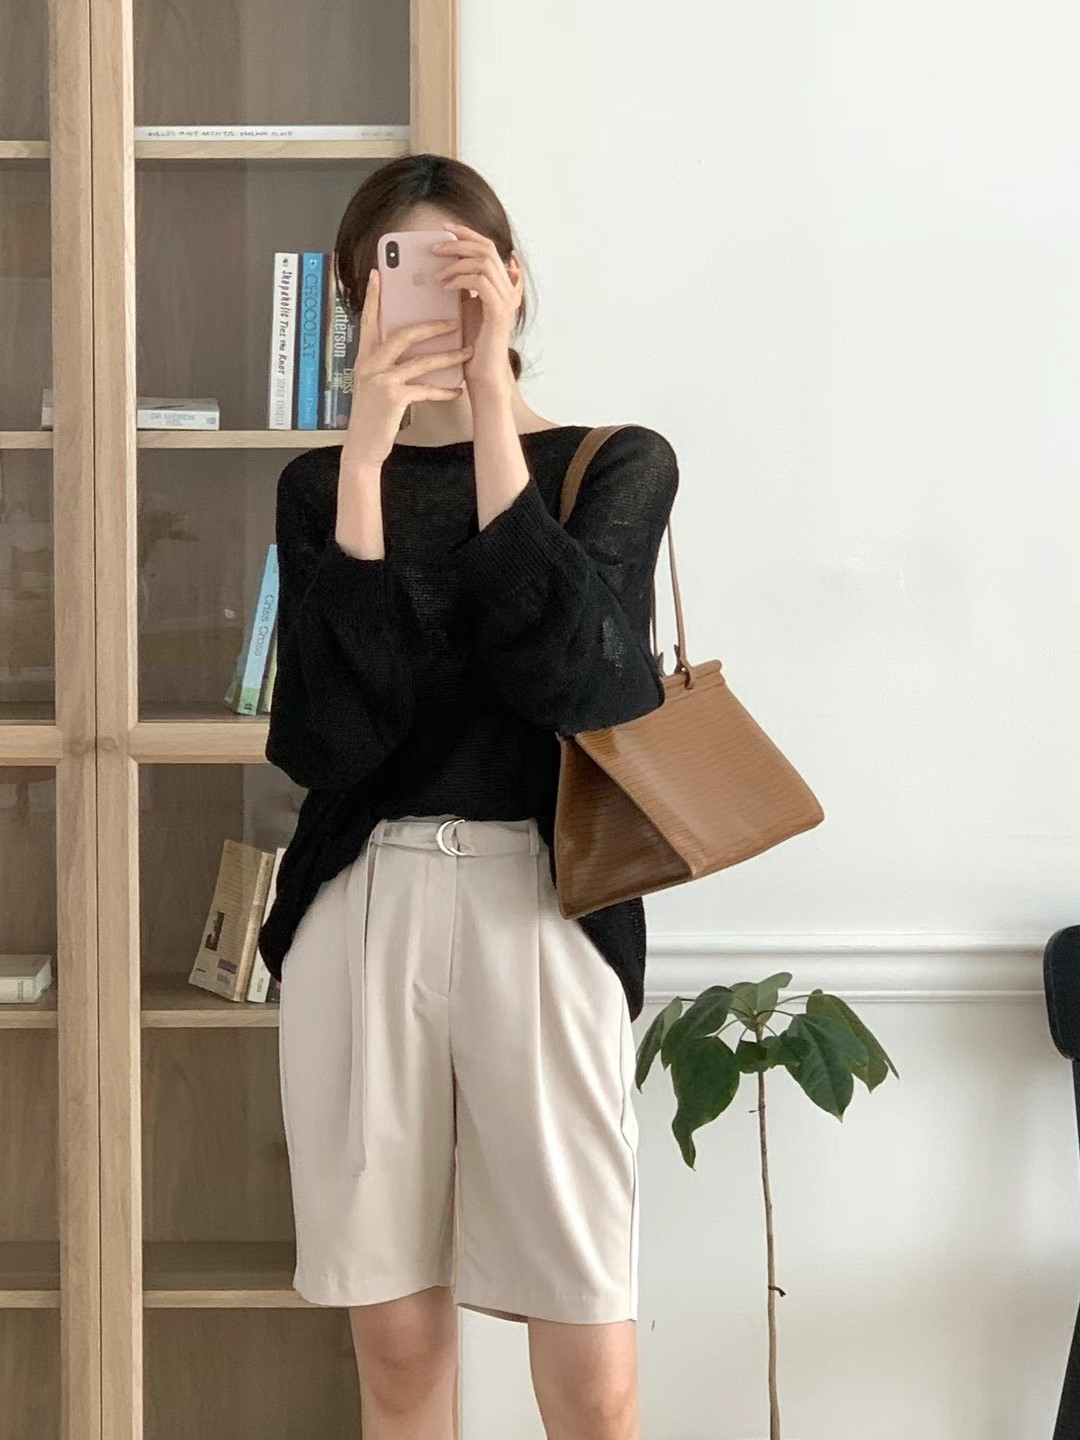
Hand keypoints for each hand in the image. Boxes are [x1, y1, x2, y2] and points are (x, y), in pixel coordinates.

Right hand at [341, 266, 473, 469]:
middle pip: (403, 334)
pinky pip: (424, 389)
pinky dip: (443, 390)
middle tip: (454, 320)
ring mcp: (380, 380)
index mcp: (364, 357)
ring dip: (447, 357)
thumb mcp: (373, 384)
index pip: (369, 320)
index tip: (379, 274)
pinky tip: (457, 390)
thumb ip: (385, 364)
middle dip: (431, 326)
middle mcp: (369, 364)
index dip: (374, 297)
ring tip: (467, 352)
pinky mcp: (393, 398)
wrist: (362, 448)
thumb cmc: (372, 416)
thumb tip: (407, 348)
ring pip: (420, 361)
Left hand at [431, 224, 522, 391]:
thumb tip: (441, 268)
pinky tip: (445, 286)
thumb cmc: (471, 347)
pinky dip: (460, 279)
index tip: (446, 228)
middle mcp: (508, 289)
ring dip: (457, 262)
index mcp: (500, 285)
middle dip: (459, 243)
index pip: (487, 248)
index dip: (467, 234)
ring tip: (438, 273)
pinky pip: (480, 282)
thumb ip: (460, 287)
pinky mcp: (499, 312)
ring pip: (484, 261)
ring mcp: (506, 300)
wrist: (482, 375)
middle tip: (436, 247)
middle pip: (487, 248)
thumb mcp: (462, 309)